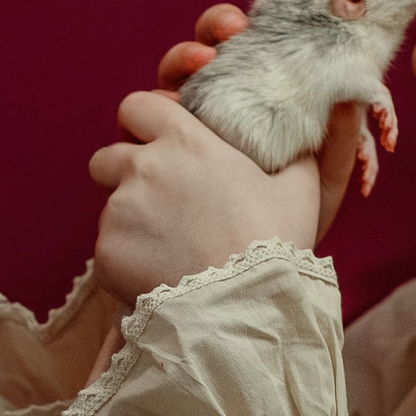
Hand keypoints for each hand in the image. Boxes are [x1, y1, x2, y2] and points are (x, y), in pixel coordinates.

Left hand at [89, 91, 322, 304]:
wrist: (244, 309)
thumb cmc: (275, 245)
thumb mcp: (300, 189)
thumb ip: (296, 153)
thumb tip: (308, 133)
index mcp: (185, 142)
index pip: (137, 106)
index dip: (143, 123)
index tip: (156, 144)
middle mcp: (144, 167)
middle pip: (108, 157)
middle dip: (123, 175)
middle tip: (156, 204)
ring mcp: (120, 211)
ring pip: (108, 208)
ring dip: (128, 222)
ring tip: (167, 249)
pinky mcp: (107, 252)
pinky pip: (107, 250)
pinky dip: (126, 262)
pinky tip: (159, 276)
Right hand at [152, 3, 366, 244]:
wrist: (244, 285)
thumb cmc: (287, 232)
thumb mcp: (321, 185)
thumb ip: (339, 141)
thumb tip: (352, 93)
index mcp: (246, 109)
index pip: (236, 53)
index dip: (234, 28)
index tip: (252, 17)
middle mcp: (204, 118)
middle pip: (194, 61)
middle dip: (204, 39)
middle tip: (222, 40)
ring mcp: (171, 142)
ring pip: (163, 90)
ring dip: (177, 68)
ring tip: (199, 65)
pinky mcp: (145, 167)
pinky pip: (140, 134)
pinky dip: (151, 119)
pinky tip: (170, 117)